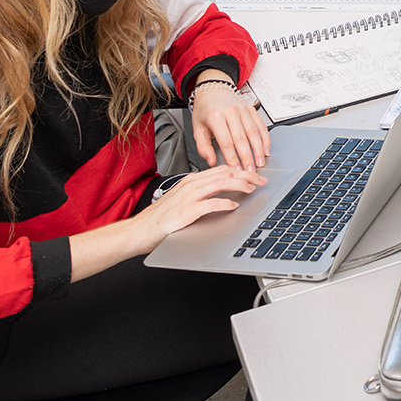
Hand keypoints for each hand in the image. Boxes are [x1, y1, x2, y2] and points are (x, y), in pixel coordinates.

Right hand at [130, 164, 266, 252]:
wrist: (139, 231)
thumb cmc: (160, 218)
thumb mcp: (183, 200)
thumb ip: (201, 194)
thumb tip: (224, 193)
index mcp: (191, 181)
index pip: (221, 169)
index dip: (241, 170)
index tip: (255, 175)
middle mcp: (190, 185)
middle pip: (224, 173)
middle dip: (246, 175)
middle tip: (260, 181)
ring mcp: (188, 198)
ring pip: (220, 183)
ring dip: (240, 185)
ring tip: (251, 189)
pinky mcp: (186, 212)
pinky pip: (210, 204)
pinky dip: (225, 203)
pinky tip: (234, 206)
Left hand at [191, 80, 270, 170]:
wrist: (213, 90)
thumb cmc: (205, 110)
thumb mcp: (197, 128)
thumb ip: (203, 147)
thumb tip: (211, 161)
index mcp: (215, 117)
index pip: (226, 142)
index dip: (232, 158)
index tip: (236, 170)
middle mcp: (230, 112)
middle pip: (242, 139)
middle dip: (248, 157)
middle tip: (251, 171)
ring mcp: (242, 110)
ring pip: (254, 133)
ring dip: (259, 150)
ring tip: (260, 163)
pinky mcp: (251, 109)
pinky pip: (260, 126)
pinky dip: (265, 139)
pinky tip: (266, 149)